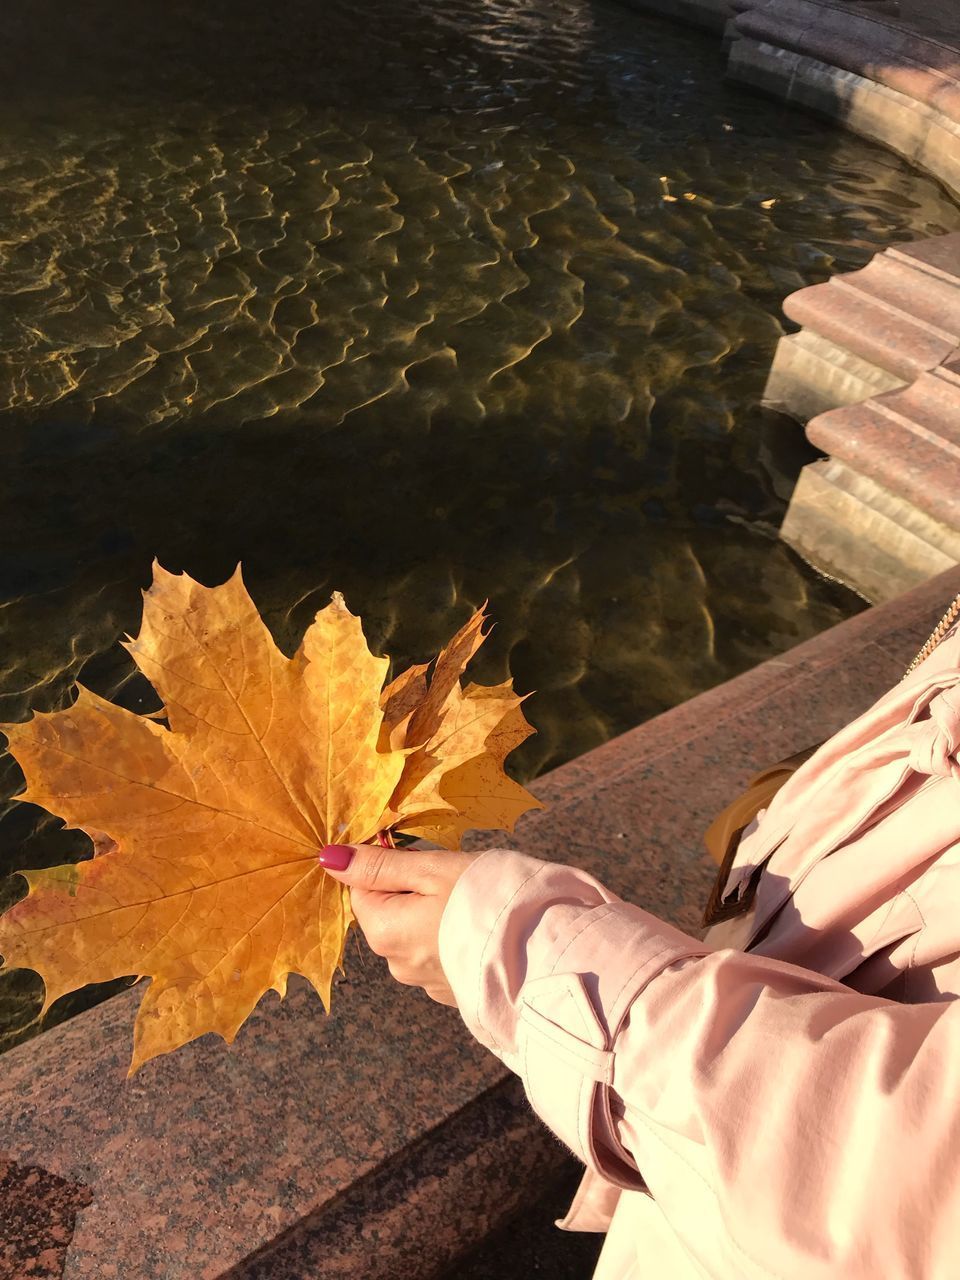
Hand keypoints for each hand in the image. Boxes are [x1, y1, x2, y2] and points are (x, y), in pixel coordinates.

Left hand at [317, 843, 476, 1004]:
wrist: (547, 954)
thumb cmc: (489, 900)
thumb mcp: (433, 869)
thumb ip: (380, 866)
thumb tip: (328, 858)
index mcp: (385, 933)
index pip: (362, 890)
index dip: (389, 866)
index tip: (423, 857)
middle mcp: (398, 966)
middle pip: (388, 914)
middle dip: (411, 891)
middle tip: (454, 877)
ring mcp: (427, 984)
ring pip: (414, 935)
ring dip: (432, 915)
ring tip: (473, 901)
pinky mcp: (454, 993)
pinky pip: (439, 955)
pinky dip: (452, 938)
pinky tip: (481, 927)